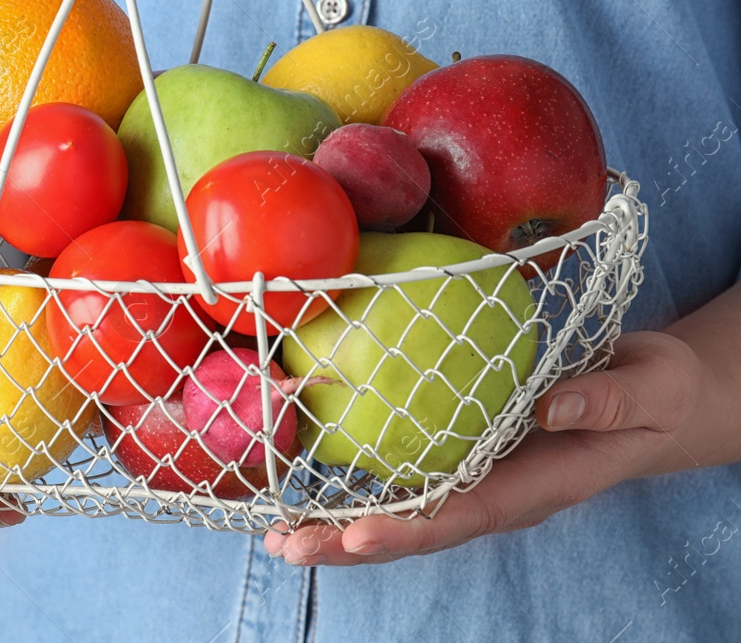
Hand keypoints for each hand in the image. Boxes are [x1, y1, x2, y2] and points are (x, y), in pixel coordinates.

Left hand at [264, 331, 708, 565]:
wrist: (656, 394)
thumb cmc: (654, 391)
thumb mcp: (649, 387)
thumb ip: (606, 400)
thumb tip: (551, 407)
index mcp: (538, 487)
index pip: (464, 516)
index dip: (409, 530)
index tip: (356, 537)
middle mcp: (499, 492)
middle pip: (417, 528)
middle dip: (350, 542)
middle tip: (287, 546)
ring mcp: (480, 478)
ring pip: (404, 511)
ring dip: (340, 525)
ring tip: (279, 534)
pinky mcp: (466, 455)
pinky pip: (408, 475)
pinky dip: (358, 484)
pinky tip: (308, 477)